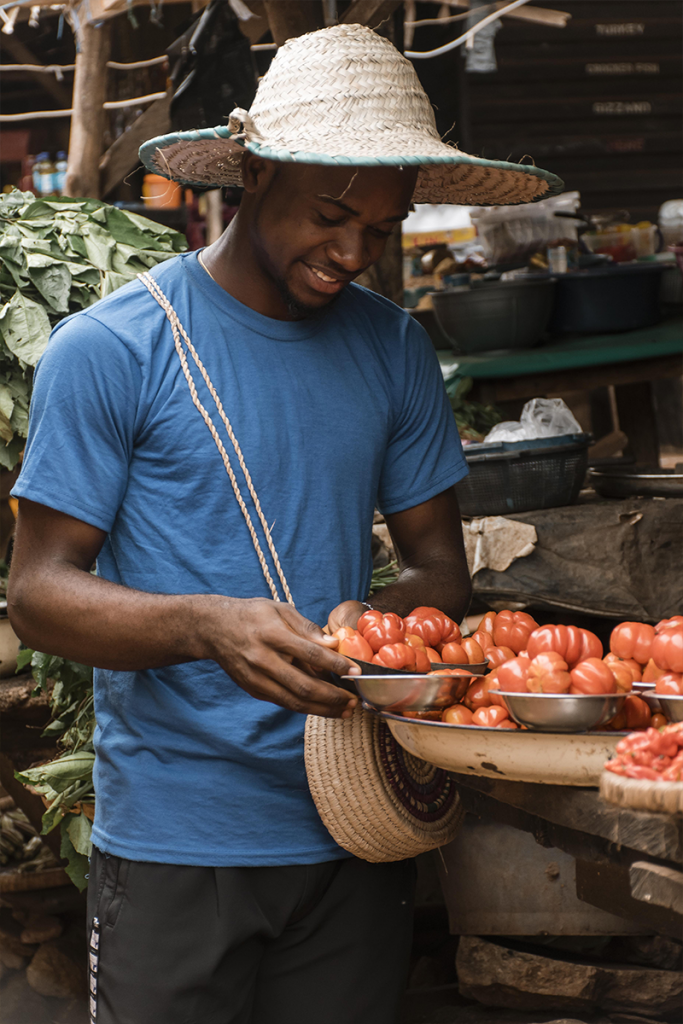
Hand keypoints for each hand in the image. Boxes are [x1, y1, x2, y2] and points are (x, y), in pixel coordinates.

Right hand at [200, 597, 359, 717]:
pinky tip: (324, 708)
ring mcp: (256, 678)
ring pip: (294, 701)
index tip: (356, 671)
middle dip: (332, 697)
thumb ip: (308, 628)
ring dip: (323, 709)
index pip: (309, 653)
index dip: (335, 664)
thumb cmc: (253, 615)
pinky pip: (284, 703)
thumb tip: (335, 644)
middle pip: (303, 685)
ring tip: (345, 711)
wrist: (214, 629)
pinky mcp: (254, 690)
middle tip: (354, 701)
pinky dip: (306, 708)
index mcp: (272, 634)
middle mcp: (262, 659)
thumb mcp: (280, 610)